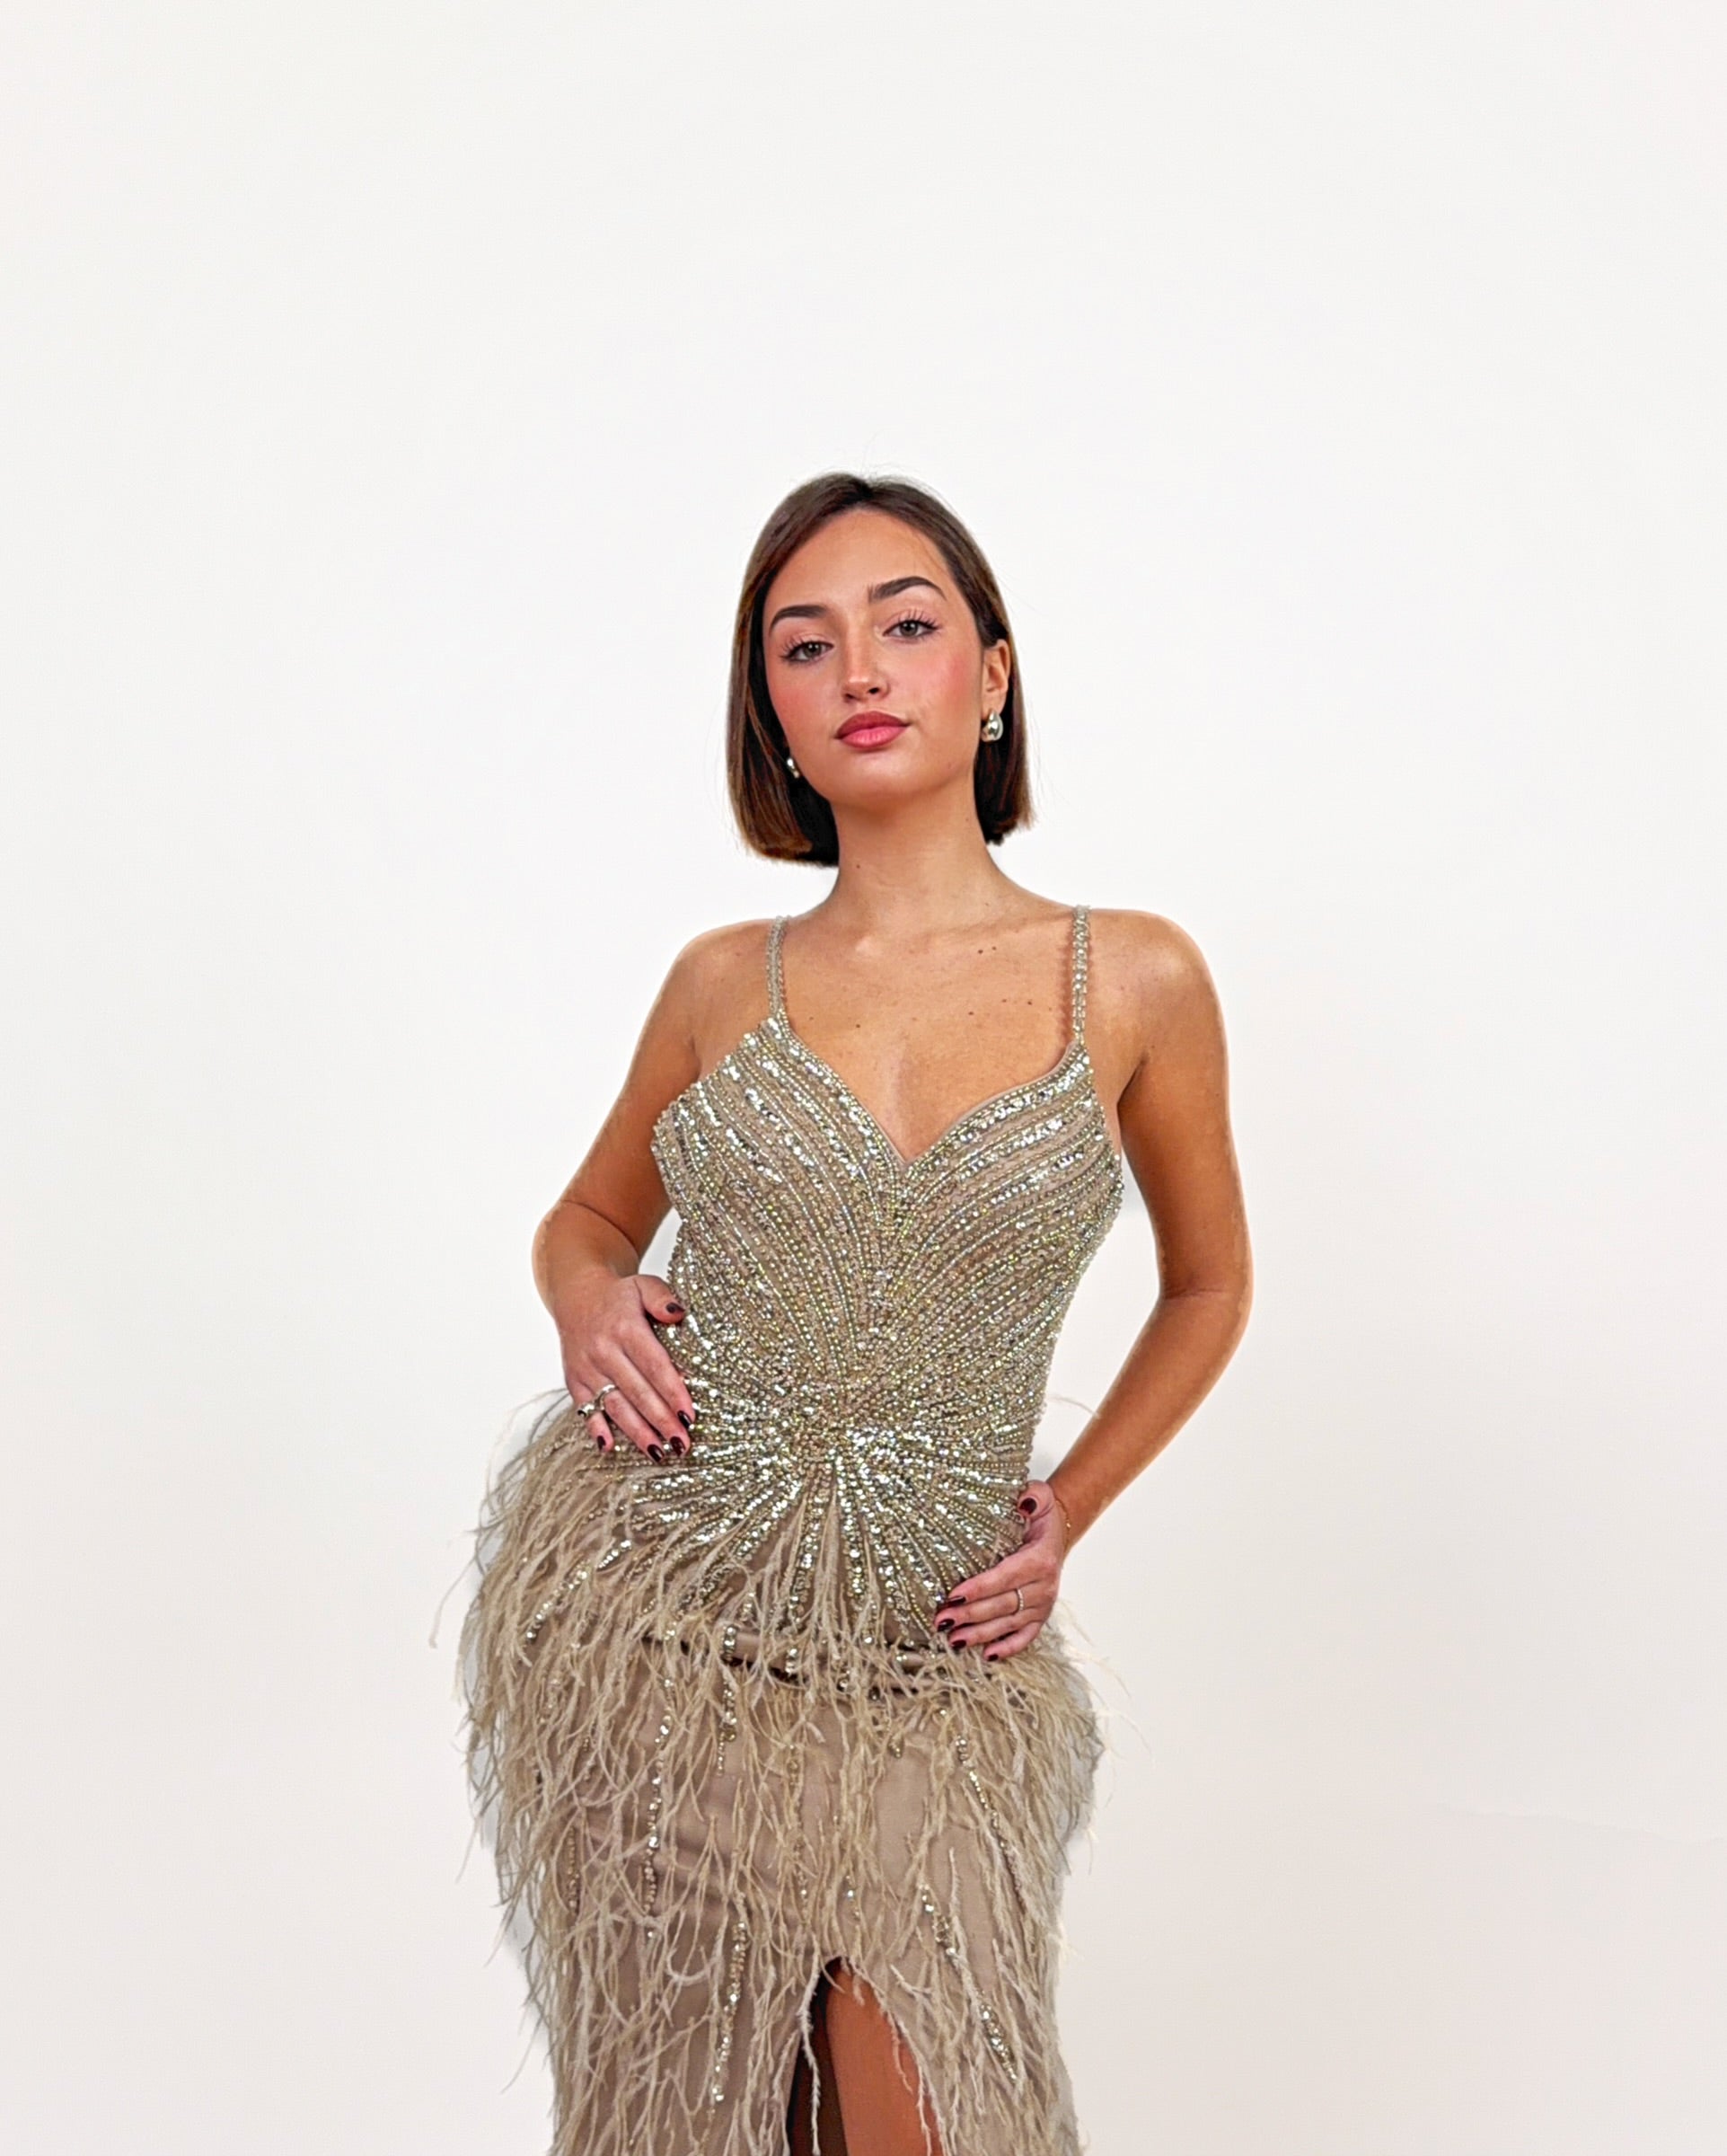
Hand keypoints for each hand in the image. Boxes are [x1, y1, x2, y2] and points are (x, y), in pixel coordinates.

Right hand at [558, 1269, 695, 1459]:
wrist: (576, 1295)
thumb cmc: (619, 1296)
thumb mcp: (644, 1285)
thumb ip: (662, 1297)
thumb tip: (679, 1314)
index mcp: (625, 1328)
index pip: (654, 1366)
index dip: (672, 1392)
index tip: (690, 1416)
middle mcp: (604, 1350)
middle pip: (637, 1392)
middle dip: (661, 1421)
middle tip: (682, 1444)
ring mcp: (587, 1368)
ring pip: (614, 1405)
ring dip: (637, 1432)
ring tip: (659, 1452)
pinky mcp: (574, 1380)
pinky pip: (585, 1408)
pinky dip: (595, 1428)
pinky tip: (610, 1447)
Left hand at [933, 1479, 1071, 1660]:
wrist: (1057, 1533)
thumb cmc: (1040, 1515)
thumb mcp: (1040, 1497)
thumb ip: (1032, 1495)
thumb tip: (1023, 1501)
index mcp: (1041, 1559)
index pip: (1005, 1576)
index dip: (979, 1588)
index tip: (953, 1595)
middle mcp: (1045, 1586)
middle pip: (1003, 1604)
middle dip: (970, 1614)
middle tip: (941, 1619)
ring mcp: (1044, 1605)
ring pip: (1009, 1624)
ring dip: (981, 1634)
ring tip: (953, 1639)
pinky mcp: (1041, 1617)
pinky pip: (1026, 1637)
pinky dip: (1008, 1648)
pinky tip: (986, 1655)